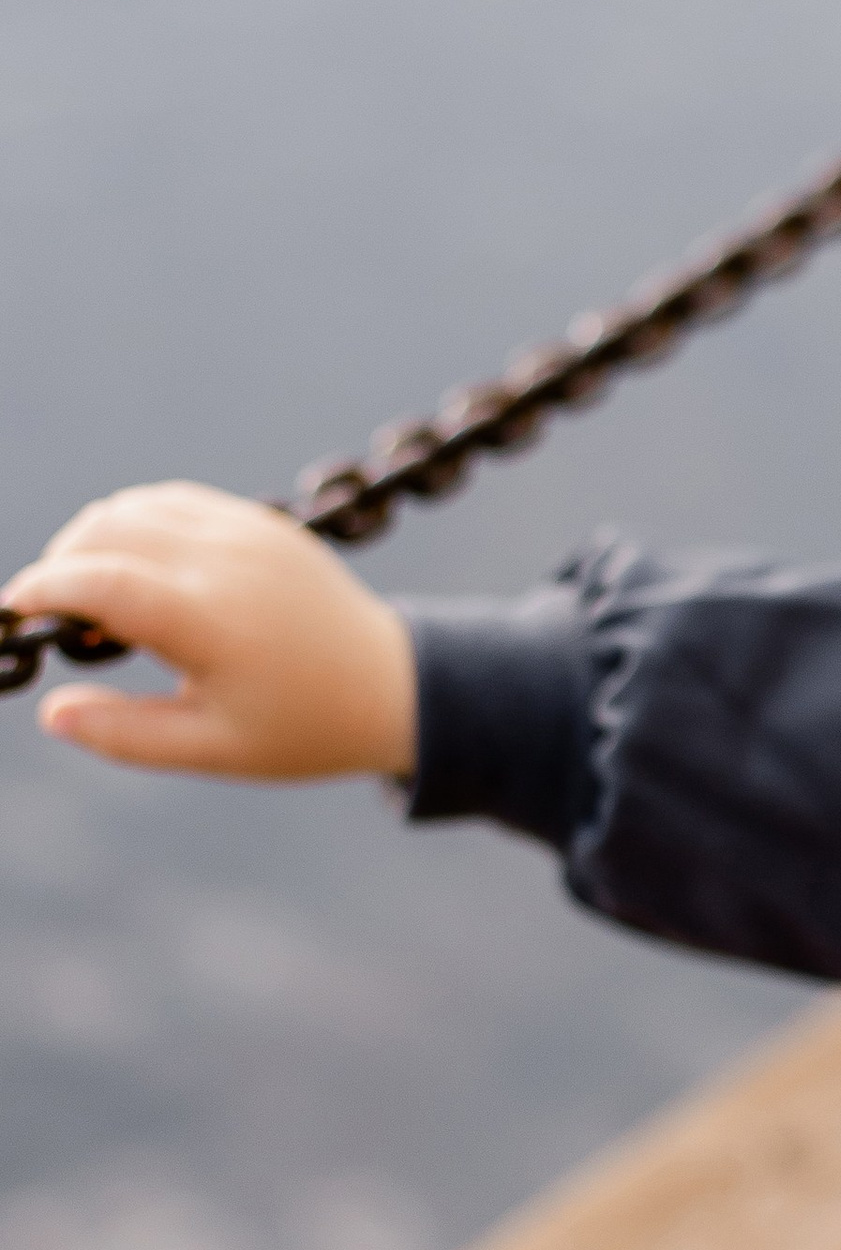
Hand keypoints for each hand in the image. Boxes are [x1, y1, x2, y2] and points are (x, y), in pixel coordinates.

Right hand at [4, 482, 418, 778]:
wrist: (394, 685)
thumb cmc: (302, 727)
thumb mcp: (212, 749)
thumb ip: (125, 734)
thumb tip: (50, 710)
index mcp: (211, 618)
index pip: (98, 578)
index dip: (40, 589)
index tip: (11, 615)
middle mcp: (226, 559)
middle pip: (105, 529)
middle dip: (60, 565)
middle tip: (57, 621)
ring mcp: (247, 530)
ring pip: (135, 506)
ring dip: (95, 540)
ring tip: (97, 605)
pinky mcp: (262, 521)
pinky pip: (174, 500)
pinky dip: (136, 525)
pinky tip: (138, 575)